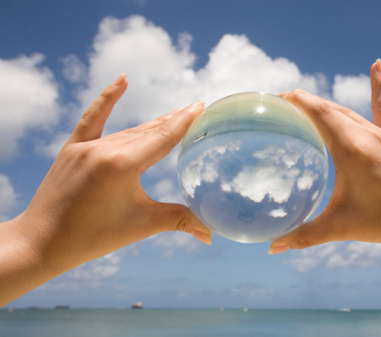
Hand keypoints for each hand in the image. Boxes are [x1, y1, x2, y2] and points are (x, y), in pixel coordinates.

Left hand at [1, 74, 210, 304]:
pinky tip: (122, 81)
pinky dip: (107, 99)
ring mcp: (85, 146)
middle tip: (196, 108)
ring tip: (174, 113)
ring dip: (153, 123)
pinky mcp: (72, 148)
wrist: (42, 242)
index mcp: (123, 165)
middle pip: (149, 130)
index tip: (200, 106)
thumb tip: (211, 235)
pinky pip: (92, 118)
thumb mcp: (142, 225)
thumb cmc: (93, 236)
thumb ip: (180, 221)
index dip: (184, 122)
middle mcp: (104, 149)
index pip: (163, 138)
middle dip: (174, 119)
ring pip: (128, 130)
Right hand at [269, 60, 380, 299]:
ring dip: (326, 105)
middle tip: (285, 101)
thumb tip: (273, 248)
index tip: (278, 98)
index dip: (298, 102)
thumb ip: (304, 237)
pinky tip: (376, 64)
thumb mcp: (341, 226)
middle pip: (330, 109)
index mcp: (351, 149)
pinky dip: (378, 86)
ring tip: (308, 102)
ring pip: (348, 111)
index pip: (319, 114)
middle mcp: (366, 134)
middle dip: (306, 102)